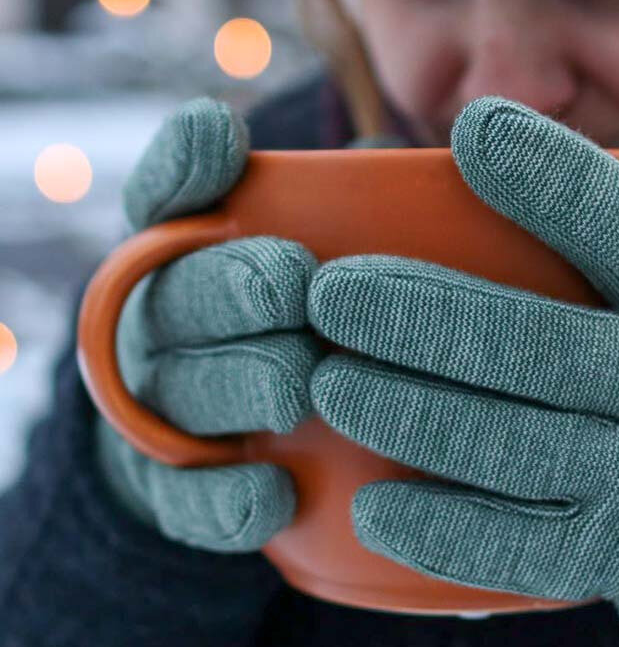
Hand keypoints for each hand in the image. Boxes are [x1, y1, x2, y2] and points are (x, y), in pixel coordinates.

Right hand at [95, 98, 326, 551]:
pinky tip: (272, 494)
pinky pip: (191, 503)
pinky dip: (225, 501)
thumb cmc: (328, 319)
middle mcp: (173, 327)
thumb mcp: (345, 248)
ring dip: (234, 384)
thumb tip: (420, 158)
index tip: (221, 143)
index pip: (170, 200)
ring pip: (185, 394)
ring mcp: (172, 410)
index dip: (183, 171)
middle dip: (229, 288)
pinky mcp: (184, 492)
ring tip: (293, 384)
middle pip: (181, 299)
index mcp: (196, 257)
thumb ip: (363, 205)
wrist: (267, 440)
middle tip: (289, 285)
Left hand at [304, 96, 618, 646]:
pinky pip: (515, 546)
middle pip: (536, 344)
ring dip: (403, 411)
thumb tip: (447, 179)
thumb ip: (613, 250)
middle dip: (417, 315)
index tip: (471, 128)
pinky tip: (372, 504)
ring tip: (325, 382)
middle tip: (326, 293)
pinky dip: (437, 527)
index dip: (549, 173)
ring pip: (509, 443)